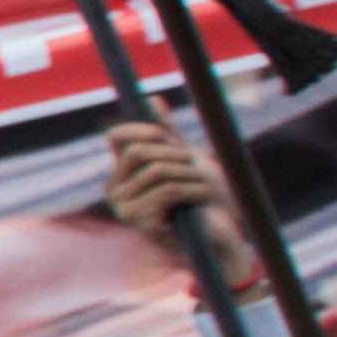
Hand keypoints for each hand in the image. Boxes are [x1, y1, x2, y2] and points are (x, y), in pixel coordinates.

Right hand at [101, 119, 258, 291]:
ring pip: (156, 171)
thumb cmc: (204, 200)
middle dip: (175, 154)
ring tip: (203, 188)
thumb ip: (167, 135)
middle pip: (138, 151)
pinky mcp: (143, 224)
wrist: (221, 237)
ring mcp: (125, 210)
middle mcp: (115, 192)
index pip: (118, 136)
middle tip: (195, 168)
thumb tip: (152, 100)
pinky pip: (166, 191)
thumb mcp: (186, 160)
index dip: (148, 130)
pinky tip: (201, 199)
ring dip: (189, 175)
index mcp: (120, 174)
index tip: (173, 140)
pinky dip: (192, 190)